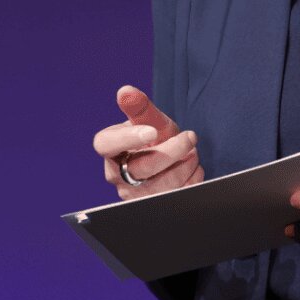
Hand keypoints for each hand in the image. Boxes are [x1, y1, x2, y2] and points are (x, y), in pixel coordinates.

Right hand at [93, 85, 202, 199]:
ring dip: (186, 164)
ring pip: (164, 185)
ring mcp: (135, 196)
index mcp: (110, 149)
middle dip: (171, 151)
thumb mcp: (148, 120)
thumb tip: (125, 91)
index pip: (107, 144)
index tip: (152, 131)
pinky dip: (192, 178)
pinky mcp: (154, 208)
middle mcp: (118, 175)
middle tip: (190, 137)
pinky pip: (178, 196)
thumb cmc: (153, 137)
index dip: (129, 138)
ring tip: (191, 150)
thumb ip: (138, 106)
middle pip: (142, 168)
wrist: (166, 161)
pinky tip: (191, 167)